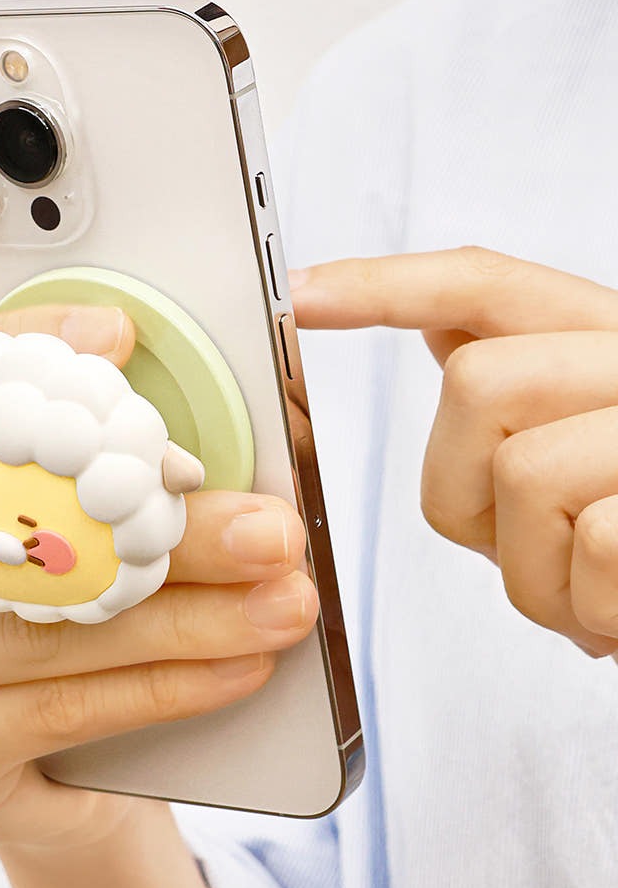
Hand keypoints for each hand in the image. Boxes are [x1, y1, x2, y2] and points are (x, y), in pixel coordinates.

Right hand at [0, 263, 317, 855]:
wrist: (29, 754)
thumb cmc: (50, 603)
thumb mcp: (56, 507)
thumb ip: (78, 432)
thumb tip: (118, 340)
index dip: (23, 349)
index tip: (121, 339)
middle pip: (21, 524)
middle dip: (167, 529)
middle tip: (272, 528)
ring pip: (52, 627)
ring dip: (188, 620)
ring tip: (282, 601)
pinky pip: (57, 712)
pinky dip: (160, 691)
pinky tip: (236, 669)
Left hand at [291, 246, 617, 657]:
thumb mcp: (591, 437)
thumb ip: (527, 376)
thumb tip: (434, 328)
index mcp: (607, 341)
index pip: (483, 283)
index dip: (385, 283)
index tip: (301, 292)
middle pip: (476, 384)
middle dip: (468, 486)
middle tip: (529, 542)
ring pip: (525, 477)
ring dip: (536, 570)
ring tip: (592, 588)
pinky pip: (596, 547)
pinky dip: (592, 605)